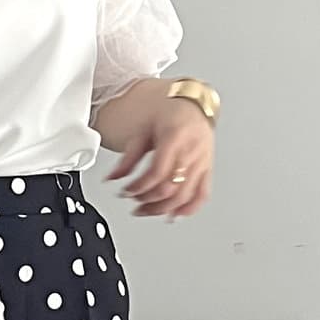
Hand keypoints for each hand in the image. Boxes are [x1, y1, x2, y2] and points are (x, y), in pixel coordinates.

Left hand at [106, 97, 214, 220]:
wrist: (193, 105)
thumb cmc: (170, 114)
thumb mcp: (143, 131)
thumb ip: (128, 157)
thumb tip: (112, 178)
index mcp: (175, 138)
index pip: (157, 173)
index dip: (139, 187)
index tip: (125, 191)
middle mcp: (191, 152)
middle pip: (170, 188)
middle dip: (148, 201)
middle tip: (134, 202)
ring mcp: (201, 162)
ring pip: (184, 196)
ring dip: (163, 209)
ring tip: (147, 210)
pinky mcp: (207, 169)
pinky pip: (202, 194)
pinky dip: (188, 209)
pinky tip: (174, 214)